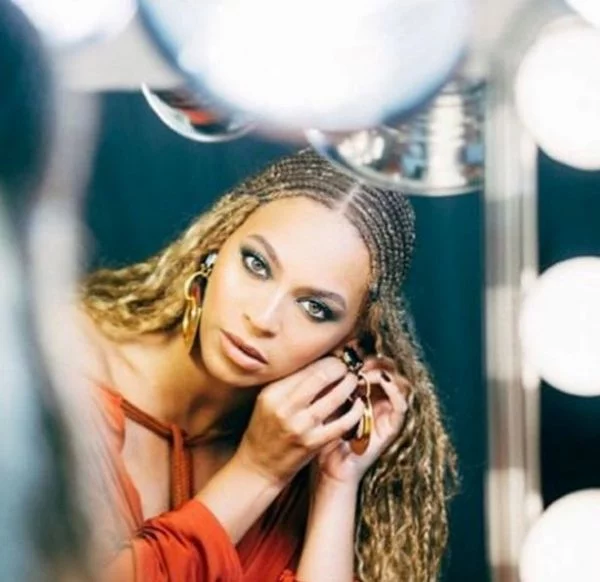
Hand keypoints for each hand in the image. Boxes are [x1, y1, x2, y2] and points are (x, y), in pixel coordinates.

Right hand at [235, 357, 365, 484]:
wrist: (258, 466)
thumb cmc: (265, 429)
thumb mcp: (269, 401)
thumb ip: (290, 383)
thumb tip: (320, 362)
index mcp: (272, 392)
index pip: (307, 367)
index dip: (328, 359)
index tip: (337, 358)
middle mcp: (285, 407)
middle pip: (321, 376)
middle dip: (340, 367)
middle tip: (348, 366)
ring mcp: (300, 427)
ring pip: (335, 396)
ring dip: (350, 384)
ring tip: (354, 380)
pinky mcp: (313, 444)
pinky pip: (343, 422)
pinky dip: (355, 410)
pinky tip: (359, 403)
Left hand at [316, 355, 409, 485]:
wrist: (330, 467)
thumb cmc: (322, 433)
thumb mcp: (324, 402)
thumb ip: (330, 383)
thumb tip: (329, 356)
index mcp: (364, 393)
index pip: (374, 365)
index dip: (366, 355)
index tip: (351, 350)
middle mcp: (379, 401)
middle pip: (389, 371)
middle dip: (377, 360)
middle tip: (361, 358)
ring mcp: (387, 413)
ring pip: (398, 383)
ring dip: (384, 373)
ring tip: (367, 370)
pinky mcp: (393, 427)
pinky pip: (401, 405)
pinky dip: (394, 390)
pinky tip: (381, 381)